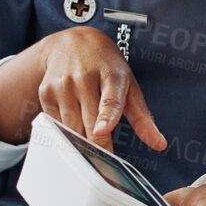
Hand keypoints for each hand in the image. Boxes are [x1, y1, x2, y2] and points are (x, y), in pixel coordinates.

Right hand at [24, 26, 165, 151]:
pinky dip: (65, 132)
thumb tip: (159, 144)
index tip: (103, 131)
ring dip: (81, 141)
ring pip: (71, 128)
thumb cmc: (106, 67)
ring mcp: (63, 84)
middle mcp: (84, 78)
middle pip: (89, 122)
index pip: (109, 100)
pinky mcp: (46, 92)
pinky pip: (55, 125)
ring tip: (89, 140)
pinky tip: (72, 124)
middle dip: (97, 145)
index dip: (106, 117)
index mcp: (111, 75)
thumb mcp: (129, 86)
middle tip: (105, 163)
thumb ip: (143, 118)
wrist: (73, 42)